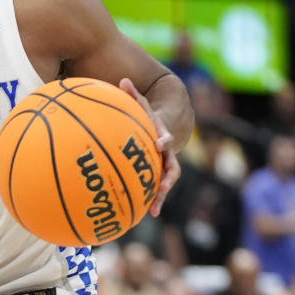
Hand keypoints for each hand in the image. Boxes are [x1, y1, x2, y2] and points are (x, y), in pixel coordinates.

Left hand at [120, 77, 179, 216]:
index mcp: (163, 134)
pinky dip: (153, 200)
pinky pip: (157, 188)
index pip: (166, 136)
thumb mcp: (142, 104)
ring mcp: (166, 164)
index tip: (161, 142)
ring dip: (161, 194)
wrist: (170, 125)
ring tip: (153, 209)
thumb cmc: (149, 115)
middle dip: (168, 176)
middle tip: (165, 185)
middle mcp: (168, 152)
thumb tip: (122, 79)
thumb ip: (133, 94)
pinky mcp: (159, 173)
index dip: (165, 138)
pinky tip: (146, 214)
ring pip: (167, 181)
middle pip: (172, 165)